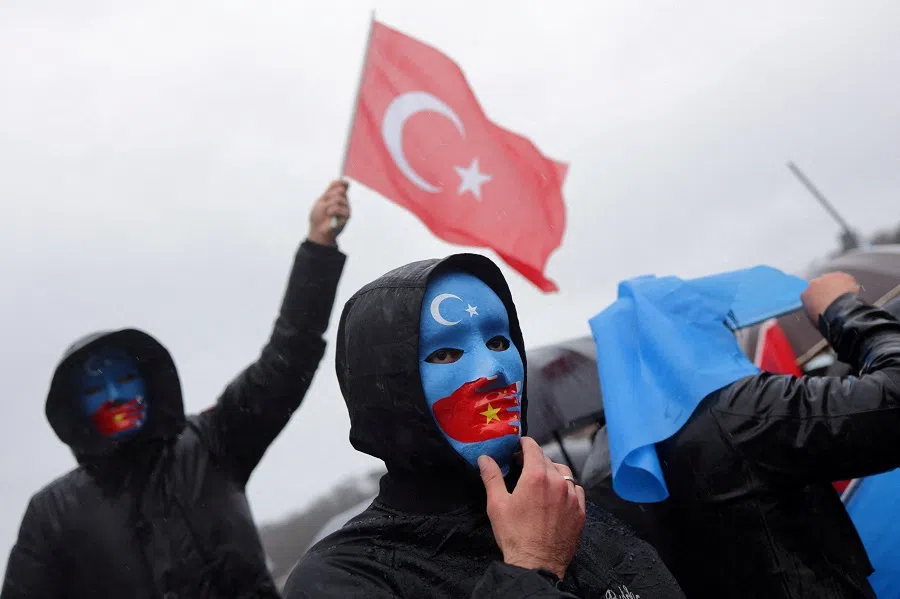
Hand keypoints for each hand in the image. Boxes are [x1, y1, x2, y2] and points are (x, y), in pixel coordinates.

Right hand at [91, 399, 145, 436]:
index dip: (134, 401)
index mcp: (114, 411)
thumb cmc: (97, 418)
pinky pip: (127, 427)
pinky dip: (133, 425)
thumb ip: (107, 404)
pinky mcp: (118, 429)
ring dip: (138, 416)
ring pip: (130, 418)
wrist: (93, 429)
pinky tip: (139, 423)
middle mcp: (117, 417)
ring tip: (144, 413)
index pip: (126, 405)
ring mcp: (118, 423)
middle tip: (145, 404)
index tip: (140, 397)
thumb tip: (113, 399)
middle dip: (138, 407)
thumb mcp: (100, 409)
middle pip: (130, 411)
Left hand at [307, 180, 350, 246]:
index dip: (341, 182)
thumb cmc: (319, 216)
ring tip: (327, 213)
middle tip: (325, 204)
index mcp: (338, 196)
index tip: (337, 183)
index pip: (343, 185)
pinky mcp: (347, 216)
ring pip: (338, 198)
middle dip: (329, 196)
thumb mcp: (322, 200)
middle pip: (340, 190)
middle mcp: (344, 201)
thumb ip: (331, 190)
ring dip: (328, 205)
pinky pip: (338, 207)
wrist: (318, 230)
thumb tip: (342, 181)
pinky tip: (330, 216)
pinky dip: (331, 211)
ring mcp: (347, 208)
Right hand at [479, 437, 585, 579]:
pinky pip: (576, 490)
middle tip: (523, 466)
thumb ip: (491, 477)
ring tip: (541, 480)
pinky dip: (566, 487)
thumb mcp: (497, 504)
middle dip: (535, 459)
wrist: (536, 565)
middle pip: (547, 460)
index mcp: (536, 477)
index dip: (524, 444)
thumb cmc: (515, 535)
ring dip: (552, 472)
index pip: (533, 448)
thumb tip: (485, 458)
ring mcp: (572, 497)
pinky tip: (557, 495)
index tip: (519, 445)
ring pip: (564, 473)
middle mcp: (558, 482)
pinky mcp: (580, 511)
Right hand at [802, 271, 860, 324]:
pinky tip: (852, 292)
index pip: (809, 294)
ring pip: (831, 280)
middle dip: (825, 290)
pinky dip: (848, 284)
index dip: (816, 299)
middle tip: (833, 300)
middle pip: (819, 285)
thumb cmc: (825, 319)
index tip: (822, 304)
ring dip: (835, 286)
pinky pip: (844, 279)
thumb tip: (818, 308)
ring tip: (843, 296)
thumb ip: (813, 308)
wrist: (839, 313)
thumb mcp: (813, 317)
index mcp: (805, 294)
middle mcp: (814, 283)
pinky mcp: (841, 276)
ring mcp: (828, 278)